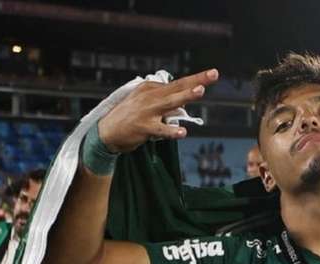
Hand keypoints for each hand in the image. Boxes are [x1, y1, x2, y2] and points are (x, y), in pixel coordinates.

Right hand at [98, 68, 218, 152]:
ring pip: (170, 102)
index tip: (212, 74)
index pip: (177, 84)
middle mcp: (149, 96)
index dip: (195, 79)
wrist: (106, 132)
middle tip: (213, 74)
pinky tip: (182, 132)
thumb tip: (183, 104)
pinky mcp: (144, 127)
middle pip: (177, 87)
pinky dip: (172, 131)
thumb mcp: (144, 102)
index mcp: (150, 88)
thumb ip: (163, 100)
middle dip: (196, 81)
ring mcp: (147, 111)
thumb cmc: (129, 116)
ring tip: (200, 91)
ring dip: (186, 96)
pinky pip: (161, 129)